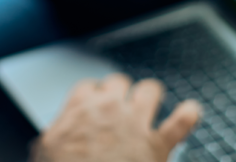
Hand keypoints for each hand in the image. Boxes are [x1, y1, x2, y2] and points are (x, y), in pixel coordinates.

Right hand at [30, 73, 201, 161]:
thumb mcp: (44, 154)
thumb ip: (51, 140)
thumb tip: (48, 143)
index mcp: (80, 108)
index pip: (88, 87)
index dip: (93, 94)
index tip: (94, 102)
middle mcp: (110, 108)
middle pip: (119, 82)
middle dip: (120, 91)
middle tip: (119, 104)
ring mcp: (135, 123)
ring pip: (150, 90)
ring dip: (150, 94)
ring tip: (151, 101)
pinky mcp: (157, 144)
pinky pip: (181, 121)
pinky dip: (189, 114)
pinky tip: (192, 110)